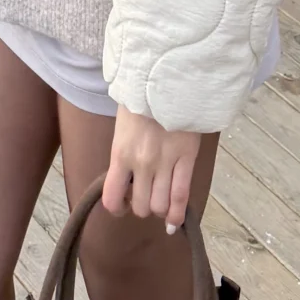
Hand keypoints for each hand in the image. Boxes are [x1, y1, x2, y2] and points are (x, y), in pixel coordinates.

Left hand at [102, 104, 200, 232]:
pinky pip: (182, 195)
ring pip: (161, 205)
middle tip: (146, 196)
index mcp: (121, 153)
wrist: (168, 79)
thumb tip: (127, 176)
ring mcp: (165, 163)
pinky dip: (178, 213)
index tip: (123, 205)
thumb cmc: (141, 97)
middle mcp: (141, 164)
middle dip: (142, 206)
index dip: (117, 208)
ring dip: (161, 209)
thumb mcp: (122, 126)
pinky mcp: (186, 159)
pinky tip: (174, 221)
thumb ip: (123, 152)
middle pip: (141, 206)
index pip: (112, 197)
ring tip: (162, 200)